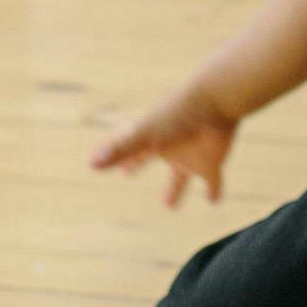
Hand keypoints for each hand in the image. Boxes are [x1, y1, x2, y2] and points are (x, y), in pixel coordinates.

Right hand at [89, 88, 238, 206]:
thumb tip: (92, 164)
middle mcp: (168, 147)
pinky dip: (214, 192)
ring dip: (174, 190)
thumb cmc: (177, 114)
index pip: (127, 147)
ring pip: (180, 177)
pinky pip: (213, 181)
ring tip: (169, 205)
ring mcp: (190, 156)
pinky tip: (213, 202)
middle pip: (149, 158)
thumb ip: (120, 150)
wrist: (214, 101)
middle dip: (137, 163)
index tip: (97, 160)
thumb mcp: (145, 134)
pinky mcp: (210, 163)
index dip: (113, 154)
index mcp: (150, 138)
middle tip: (126, 171)